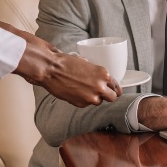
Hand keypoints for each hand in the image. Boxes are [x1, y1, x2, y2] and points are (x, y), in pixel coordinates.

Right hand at [0, 17, 120, 106]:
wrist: (50, 69)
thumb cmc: (65, 63)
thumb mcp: (85, 63)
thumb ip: (95, 73)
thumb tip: (98, 77)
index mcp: (104, 74)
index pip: (116, 86)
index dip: (114, 89)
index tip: (113, 91)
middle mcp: (100, 86)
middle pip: (112, 98)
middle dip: (107, 96)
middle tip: (100, 93)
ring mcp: (91, 97)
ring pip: (98, 101)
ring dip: (93, 97)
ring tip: (83, 90)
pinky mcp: (81, 103)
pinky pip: (86, 104)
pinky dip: (82, 99)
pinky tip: (75, 91)